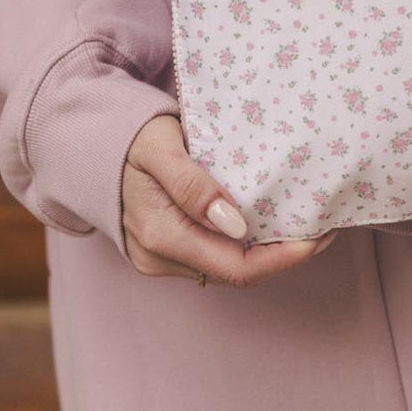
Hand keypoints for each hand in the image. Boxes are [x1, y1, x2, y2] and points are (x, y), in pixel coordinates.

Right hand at [122, 114, 337, 285]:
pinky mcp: (162, 251)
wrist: (87, 144)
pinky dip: (243, 243)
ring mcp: (159, 259)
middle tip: (324, 228)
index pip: (237, 267)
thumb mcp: (160, 147)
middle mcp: (159, 258)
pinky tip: (266, 221)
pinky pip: (212, 256)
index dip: (284, 258)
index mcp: (162, 235)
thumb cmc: (129, 137)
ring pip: (226, 267)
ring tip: (302, 222)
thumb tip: (237, 226)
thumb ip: (193, 184)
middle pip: (237, 272)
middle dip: (284, 256)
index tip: (320, 236)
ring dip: (265, 250)